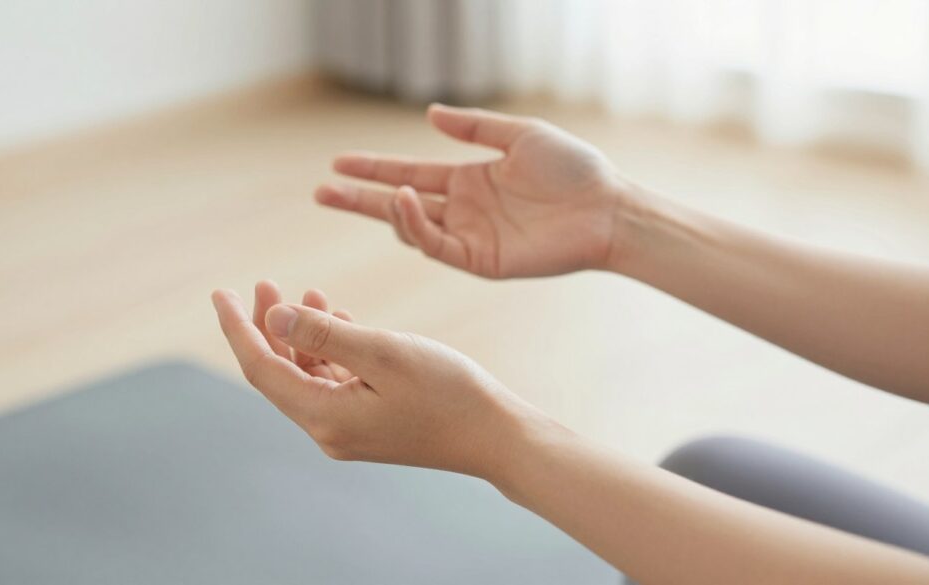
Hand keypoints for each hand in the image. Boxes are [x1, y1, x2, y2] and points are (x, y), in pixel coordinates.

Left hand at [212, 284, 549, 478]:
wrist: (497, 437)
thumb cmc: (449, 393)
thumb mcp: (383, 352)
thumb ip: (323, 334)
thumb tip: (272, 317)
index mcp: (324, 417)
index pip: (260, 368)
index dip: (237, 328)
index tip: (219, 292)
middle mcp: (328, 430)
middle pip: (279, 372)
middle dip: (268, 326)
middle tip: (265, 282)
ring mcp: (348, 430)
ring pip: (308, 374)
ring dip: (304, 334)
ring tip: (313, 292)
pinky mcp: (368, 424)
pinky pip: (335, 382)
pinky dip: (331, 349)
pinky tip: (343, 319)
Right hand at [315, 105, 626, 277]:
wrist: (608, 208)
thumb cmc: (573, 169)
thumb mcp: (520, 135)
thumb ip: (474, 127)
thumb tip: (429, 114)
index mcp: (469, 180)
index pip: (408, 174)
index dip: (373, 170)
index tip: (338, 163)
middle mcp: (463, 211)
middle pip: (398, 205)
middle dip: (358, 199)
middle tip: (320, 192)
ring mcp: (470, 237)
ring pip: (411, 228)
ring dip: (385, 211)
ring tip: (370, 192)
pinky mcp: (481, 260)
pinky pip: (437, 246)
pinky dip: (415, 226)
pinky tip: (404, 201)